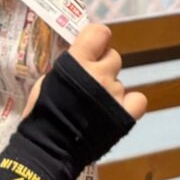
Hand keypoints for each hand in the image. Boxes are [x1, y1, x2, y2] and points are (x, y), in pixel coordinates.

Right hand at [24, 23, 148, 120]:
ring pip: (120, 82)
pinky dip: (129, 104)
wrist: (49, 147)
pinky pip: (137, 100)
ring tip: (95, 108)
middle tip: (90, 83)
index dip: (96, 40)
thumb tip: (81, 62)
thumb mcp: (48, 81)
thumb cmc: (41, 114)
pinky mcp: (125, 114)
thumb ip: (69, 68)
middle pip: (113, 57)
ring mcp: (114, 94)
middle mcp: (100, 74)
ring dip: (110, 90)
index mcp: (77, 62)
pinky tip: (118, 110)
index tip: (92, 49)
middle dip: (103, 66)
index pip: (99, 33)